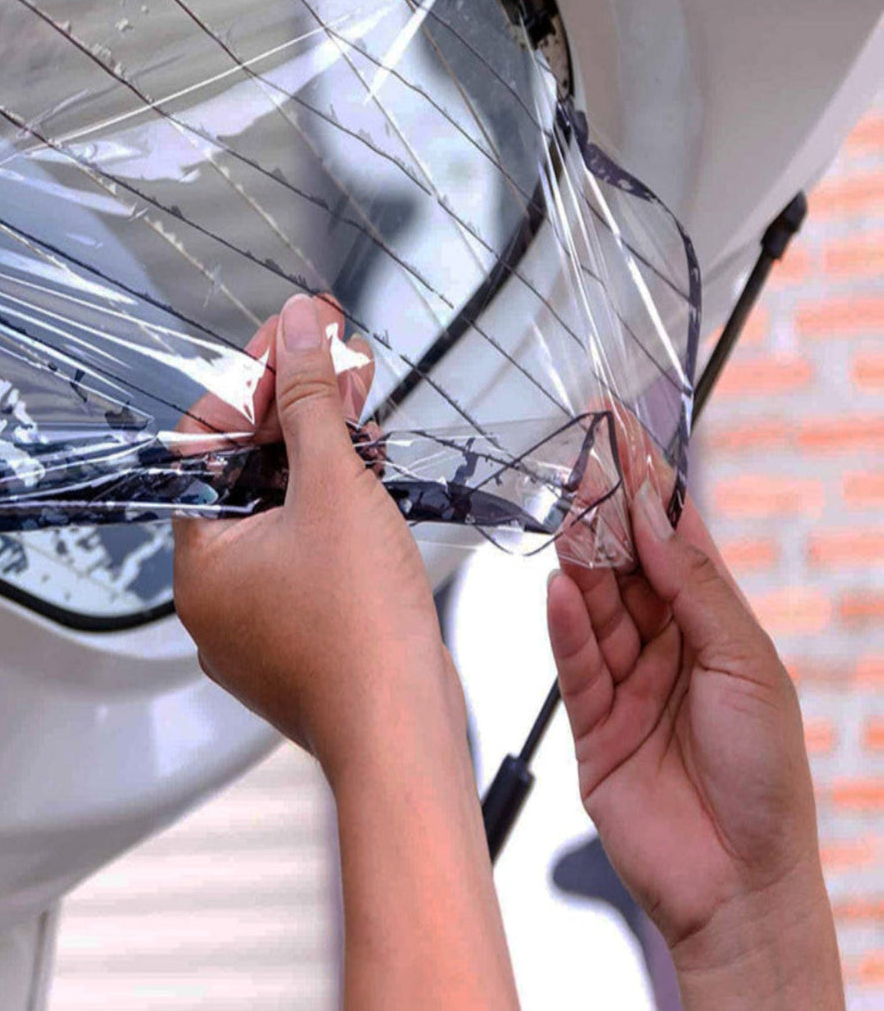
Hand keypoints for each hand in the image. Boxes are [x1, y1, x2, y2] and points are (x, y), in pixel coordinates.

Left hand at [174, 294, 517, 1009]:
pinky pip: (308, 559)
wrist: (405, 733)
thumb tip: (294, 327)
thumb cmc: (359, 626)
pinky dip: (334, 513)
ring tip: (363, 406)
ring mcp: (259, 626)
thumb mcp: (332, 486)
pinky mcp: (303, 643)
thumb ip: (309, 400)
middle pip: (248, 478)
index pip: (209, 444)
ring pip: (282, 518)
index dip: (254, 380)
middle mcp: (216, 596)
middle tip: (339, 361)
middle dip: (297, 415)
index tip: (295, 338)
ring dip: (321, 458)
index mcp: (199, 559)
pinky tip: (371, 473)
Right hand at [547, 476, 842, 1007]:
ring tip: (567, 521)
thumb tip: (654, 517)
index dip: (650, 494)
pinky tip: (558, 589)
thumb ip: (693, 588)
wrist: (737, 882)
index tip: (625, 443)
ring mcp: (628, 685)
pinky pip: (574, 662)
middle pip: (627, 570)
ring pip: (595, 610)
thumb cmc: (766, 779)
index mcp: (716, 630)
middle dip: (606, 521)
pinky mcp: (591, 724)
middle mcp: (668, 649)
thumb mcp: (747, 665)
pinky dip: (564, 625)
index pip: (676, 546)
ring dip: (581, 565)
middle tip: (583, 470)